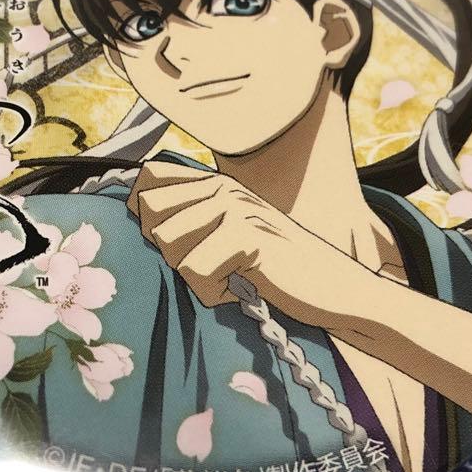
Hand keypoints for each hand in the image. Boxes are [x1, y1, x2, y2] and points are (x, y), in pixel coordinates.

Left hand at [126, 161, 373, 317]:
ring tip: (230, 277)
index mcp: (215, 182)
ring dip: (195, 275)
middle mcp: (222, 187)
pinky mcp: (248, 236)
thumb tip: (137, 210)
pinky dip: (214, 292)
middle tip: (208, 263)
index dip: (147, 214)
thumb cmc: (276, 268)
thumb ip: (190, 218)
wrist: (334, 288)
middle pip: (150, 213)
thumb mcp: (229, 234)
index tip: (180, 242)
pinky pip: (195, 270)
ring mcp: (235, 208)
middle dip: (169, 248)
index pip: (148, 179)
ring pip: (169, 245)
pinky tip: (242, 289)